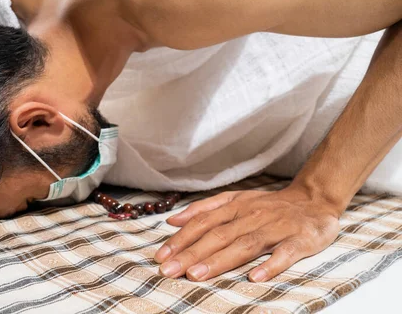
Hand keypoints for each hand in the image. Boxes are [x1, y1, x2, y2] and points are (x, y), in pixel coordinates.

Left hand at [154, 185, 342, 281]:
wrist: (314, 199)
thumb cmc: (269, 205)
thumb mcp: (235, 199)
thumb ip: (204, 209)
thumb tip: (173, 220)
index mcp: (234, 207)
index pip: (202, 223)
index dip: (181, 239)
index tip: (161, 256)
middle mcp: (251, 216)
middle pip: (217, 235)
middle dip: (191, 253)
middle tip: (169, 270)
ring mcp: (275, 228)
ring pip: (244, 244)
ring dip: (219, 260)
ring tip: (197, 275)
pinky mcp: (300, 239)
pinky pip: (285, 254)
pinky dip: (270, 265)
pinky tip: (254, 277)